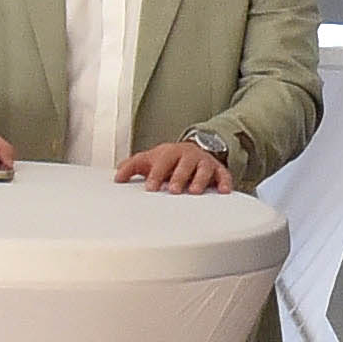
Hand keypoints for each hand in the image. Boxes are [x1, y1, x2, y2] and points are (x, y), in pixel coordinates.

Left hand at [115, 138, 233, 195]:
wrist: (194, 149)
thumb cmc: (169, 159)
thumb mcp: (149, 159)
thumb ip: (132, 167)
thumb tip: (117, 176)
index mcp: (170, 152)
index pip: (163, 161)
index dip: (156, 174)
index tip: (151, 187)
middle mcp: (188, 155)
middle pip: (184, 164)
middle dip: (179, 176)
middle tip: (173, 189)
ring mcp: (204, 162)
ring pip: (204, 169)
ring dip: (200, 180)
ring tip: (194, 191)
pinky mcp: (218, 170)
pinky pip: (224, 175)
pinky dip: (225, 182)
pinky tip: (224, 191)